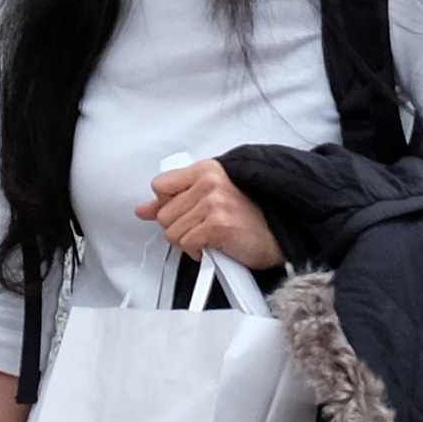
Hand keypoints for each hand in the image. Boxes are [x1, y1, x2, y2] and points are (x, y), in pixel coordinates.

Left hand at [140, 156, 281, 271]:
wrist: (279, 234)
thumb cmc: (249, 217)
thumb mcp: (212, 197)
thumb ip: (175, 200)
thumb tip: (143, 209)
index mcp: (207, 169)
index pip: (160, 185)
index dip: (168, 205)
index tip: (184, 212)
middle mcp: (209, 182)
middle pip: (163, 214)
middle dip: (178, 228)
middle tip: (201, 228)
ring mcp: (213, 203)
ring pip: (171, 232)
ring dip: (187, 242)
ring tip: (208, 237)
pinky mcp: (217, 225)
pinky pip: (186, 244)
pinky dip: (196, 252)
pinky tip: (212, 246)